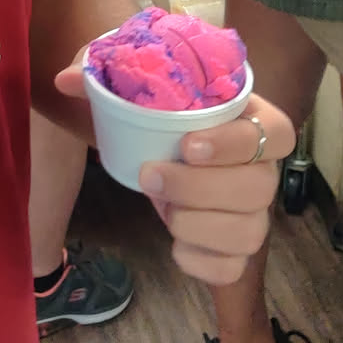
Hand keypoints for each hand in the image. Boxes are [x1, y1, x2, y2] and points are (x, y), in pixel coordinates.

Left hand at [55, 55, 294, 284]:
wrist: (160, 147)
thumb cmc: (159, 111)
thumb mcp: (133, 85)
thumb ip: (103, 75)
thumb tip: (66, 79)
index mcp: (252, 119)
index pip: (275, 132)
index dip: (236, 143)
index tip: (187, 145)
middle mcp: (263, 168)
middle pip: (261, 187)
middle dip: (201, 188)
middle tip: (150, 176)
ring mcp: (254, 212)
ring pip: (250, 232)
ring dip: (199, 226)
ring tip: (161, 210)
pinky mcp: (237, 249)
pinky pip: (232, 268)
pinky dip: (201, 263)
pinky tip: (175, 244)